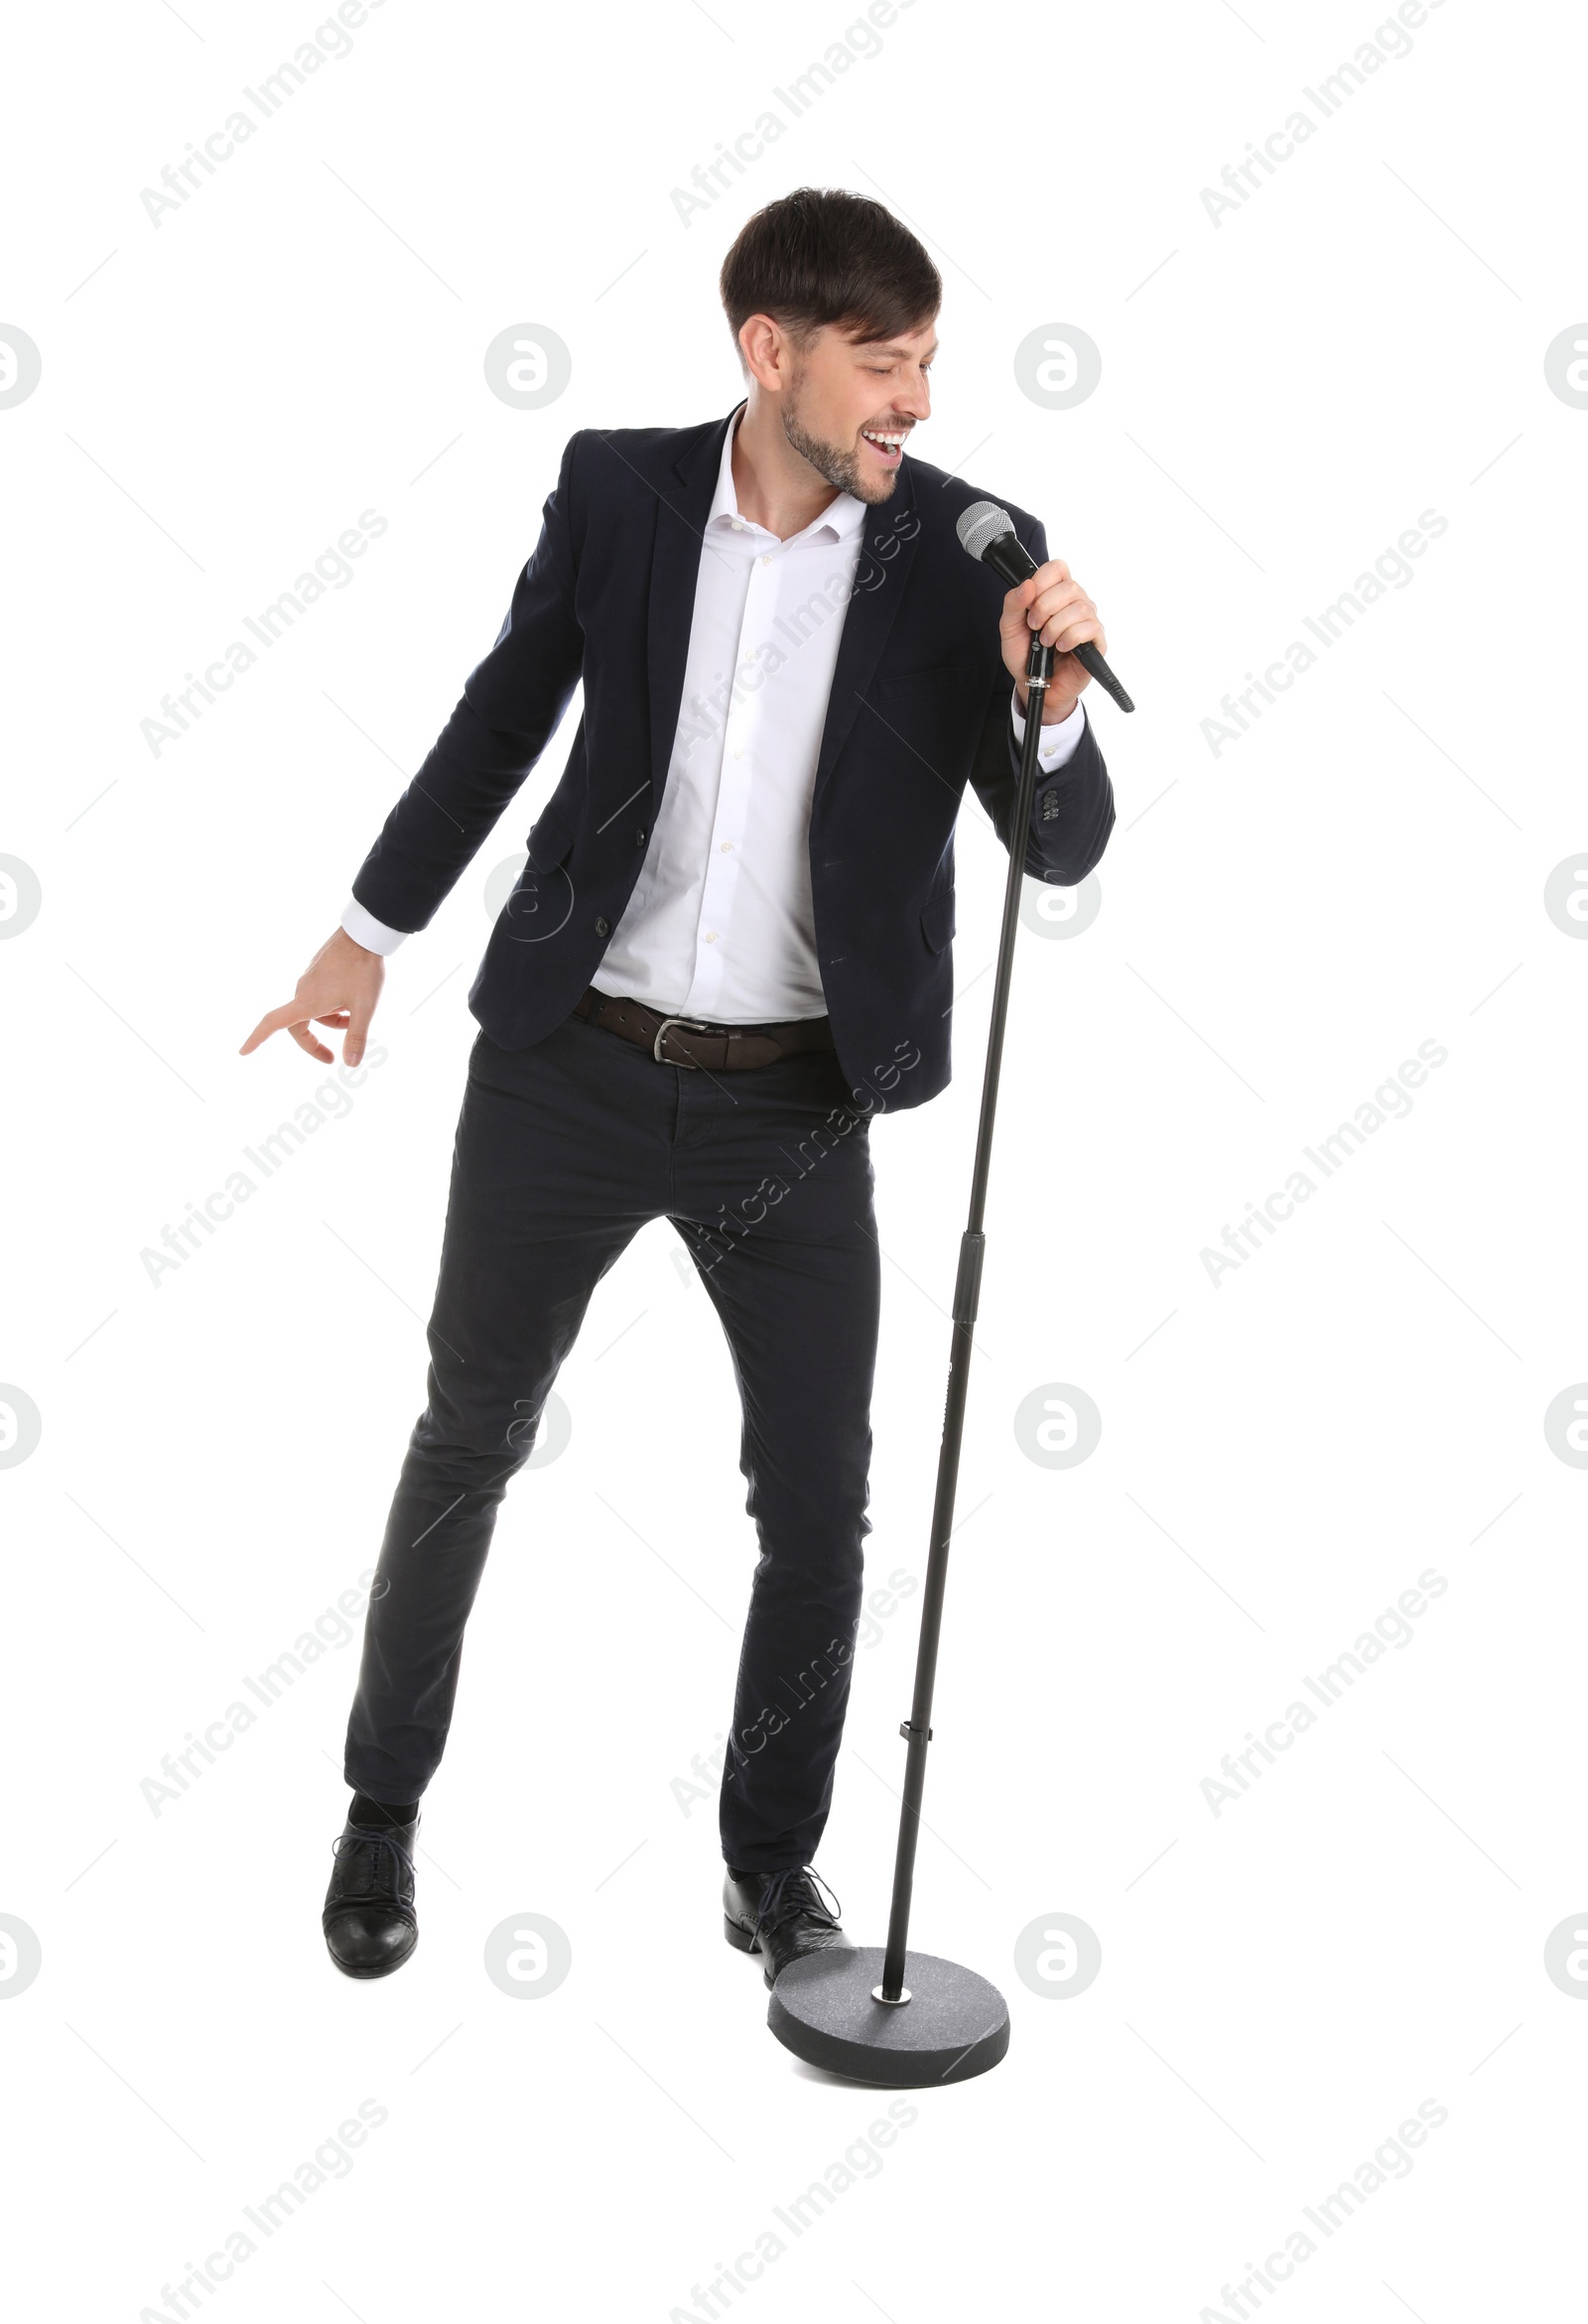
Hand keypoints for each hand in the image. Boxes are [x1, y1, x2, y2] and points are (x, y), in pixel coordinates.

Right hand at [240, 926, 383, 1067]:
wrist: (364, 934)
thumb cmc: (363, 969)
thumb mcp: (365, 1007)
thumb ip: (357, 1037)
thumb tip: (350, 1064)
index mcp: (307, 1002)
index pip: (273, 1023)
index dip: (257, 1038)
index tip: (243, 1051)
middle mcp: (303, 990)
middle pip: (298, 1025)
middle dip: (313, 1043)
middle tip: (331, 1058)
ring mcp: (310, 979)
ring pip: (315, 1011)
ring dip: (331, 1021)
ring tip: (355, 1017)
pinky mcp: (319, 971)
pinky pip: (320, 996)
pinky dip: (334, 1006)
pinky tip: (354, 999)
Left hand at [999, 558, 1105, 724]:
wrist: (1034, 684)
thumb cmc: (1025, 655)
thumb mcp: (1009, 628)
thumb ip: (1013, 604)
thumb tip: (1027, 585)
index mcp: (1055, 594)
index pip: (1058, 568)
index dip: (1042, 581)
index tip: (1029, 602)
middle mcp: (1074, 603)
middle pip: (1070, 586)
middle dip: (1045, 607)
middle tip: (1034, 626)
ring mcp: (1088, 621)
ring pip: (1080, 608)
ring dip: (1056, 626)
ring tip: (1046, 641)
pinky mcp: (1096, 641)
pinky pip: (1090, 628)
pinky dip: (1070, 637)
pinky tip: (1061, 647)